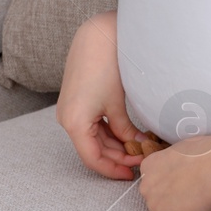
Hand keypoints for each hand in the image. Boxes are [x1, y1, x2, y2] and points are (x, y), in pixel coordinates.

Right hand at [55, 10, 166, 179]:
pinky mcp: (77, 102)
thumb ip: (124, 130)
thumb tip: (136, 146)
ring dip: (116, 145)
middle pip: (93, 150)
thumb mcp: (117, 104)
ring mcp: (70, 110)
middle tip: (143, 160)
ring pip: (94, 138)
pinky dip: (111, 132)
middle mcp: (66, 119)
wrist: (97, 36)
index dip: (113, 169)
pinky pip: (93, 125)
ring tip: (140, 148)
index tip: (133, 174)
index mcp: (73, 122)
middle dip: (118, 157)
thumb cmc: (106, 66)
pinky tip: (130, 135)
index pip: (92, 159)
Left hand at [136, 135, 210, 210]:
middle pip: (156, 198)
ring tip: (199, 198)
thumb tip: (178, 169)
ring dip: (179, 210)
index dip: (171, 183)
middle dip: (171, 198)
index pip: (154, 181)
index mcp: (148, 167)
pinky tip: (200, 208)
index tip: (184, 181)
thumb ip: (170, 163)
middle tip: (192, 192)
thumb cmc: (206, 152)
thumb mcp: (179, 150)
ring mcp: (155, 207)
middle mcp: (146, 188)